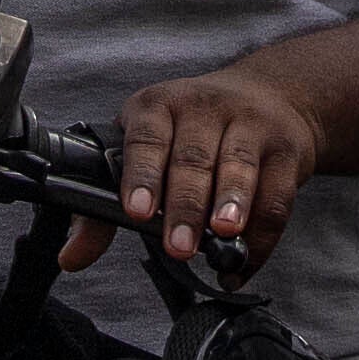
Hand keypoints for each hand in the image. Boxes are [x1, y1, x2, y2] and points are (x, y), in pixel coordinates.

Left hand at [112, 62, 336, 273]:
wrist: (272, 95)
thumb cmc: (191, 132)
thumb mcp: (145, 150)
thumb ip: (103, 208)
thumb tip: (72, 258)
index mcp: (158, 107)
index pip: (146, 138)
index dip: (141, 175)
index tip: (136, 212)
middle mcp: (203, 108)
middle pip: (193, 158)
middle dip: (185, 206)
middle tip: (178, 246)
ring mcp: (249, 124)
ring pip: (239, 168)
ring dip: (231, 206)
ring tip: (223, 238)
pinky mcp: (286, 149)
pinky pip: (277, 197)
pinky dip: (261, 237)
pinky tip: (243, 264)